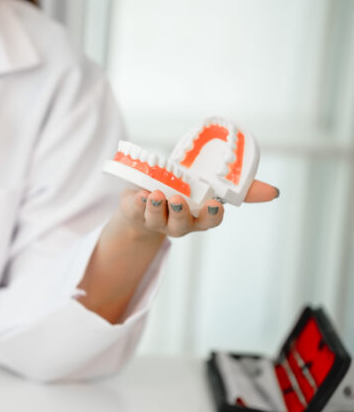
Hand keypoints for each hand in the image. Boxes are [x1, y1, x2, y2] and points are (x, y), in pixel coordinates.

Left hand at [118, 180, 279, 237]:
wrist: (145, 200)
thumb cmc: (184, 191)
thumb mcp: (210, 187)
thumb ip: (241, 189)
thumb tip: (275, 192)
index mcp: (198, 216)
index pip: (209, 220)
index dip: (211, 214)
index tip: (214, 203)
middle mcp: (178, 222)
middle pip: (182, 224)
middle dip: (181, 213)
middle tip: (178, 199)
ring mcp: (155, 219)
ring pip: (156, 218)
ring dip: (157, 207)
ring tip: (157, 194)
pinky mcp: (136, 211)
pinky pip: (136, 209)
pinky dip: (138, 202)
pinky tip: (140, 194)